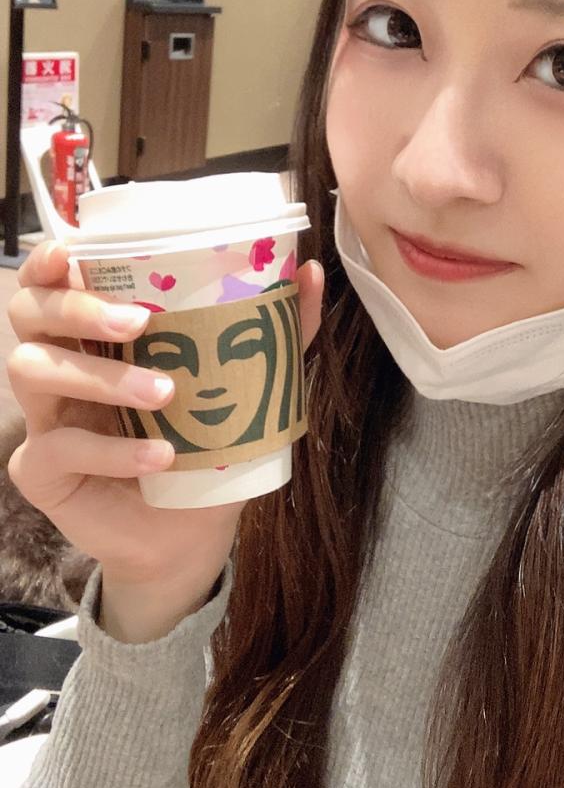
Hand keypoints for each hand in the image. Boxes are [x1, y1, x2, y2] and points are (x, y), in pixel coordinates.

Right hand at [6, 241, 323, 637]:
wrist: (192, 536)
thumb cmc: (207, 450)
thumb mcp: (245, 388)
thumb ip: (274, 332)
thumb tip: (309, 272)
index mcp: (94, 336)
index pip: (50, 281)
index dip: (49, 261)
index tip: (71, 252)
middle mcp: (59, 367)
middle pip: (29, 313)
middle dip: (77, 308)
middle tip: (140, 323)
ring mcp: (43, 418)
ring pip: (31, 370)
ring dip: (102, 376)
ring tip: (165, 395)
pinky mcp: (40, 471)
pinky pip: (58, 448)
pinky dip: (112, 451)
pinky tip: (159, 456)